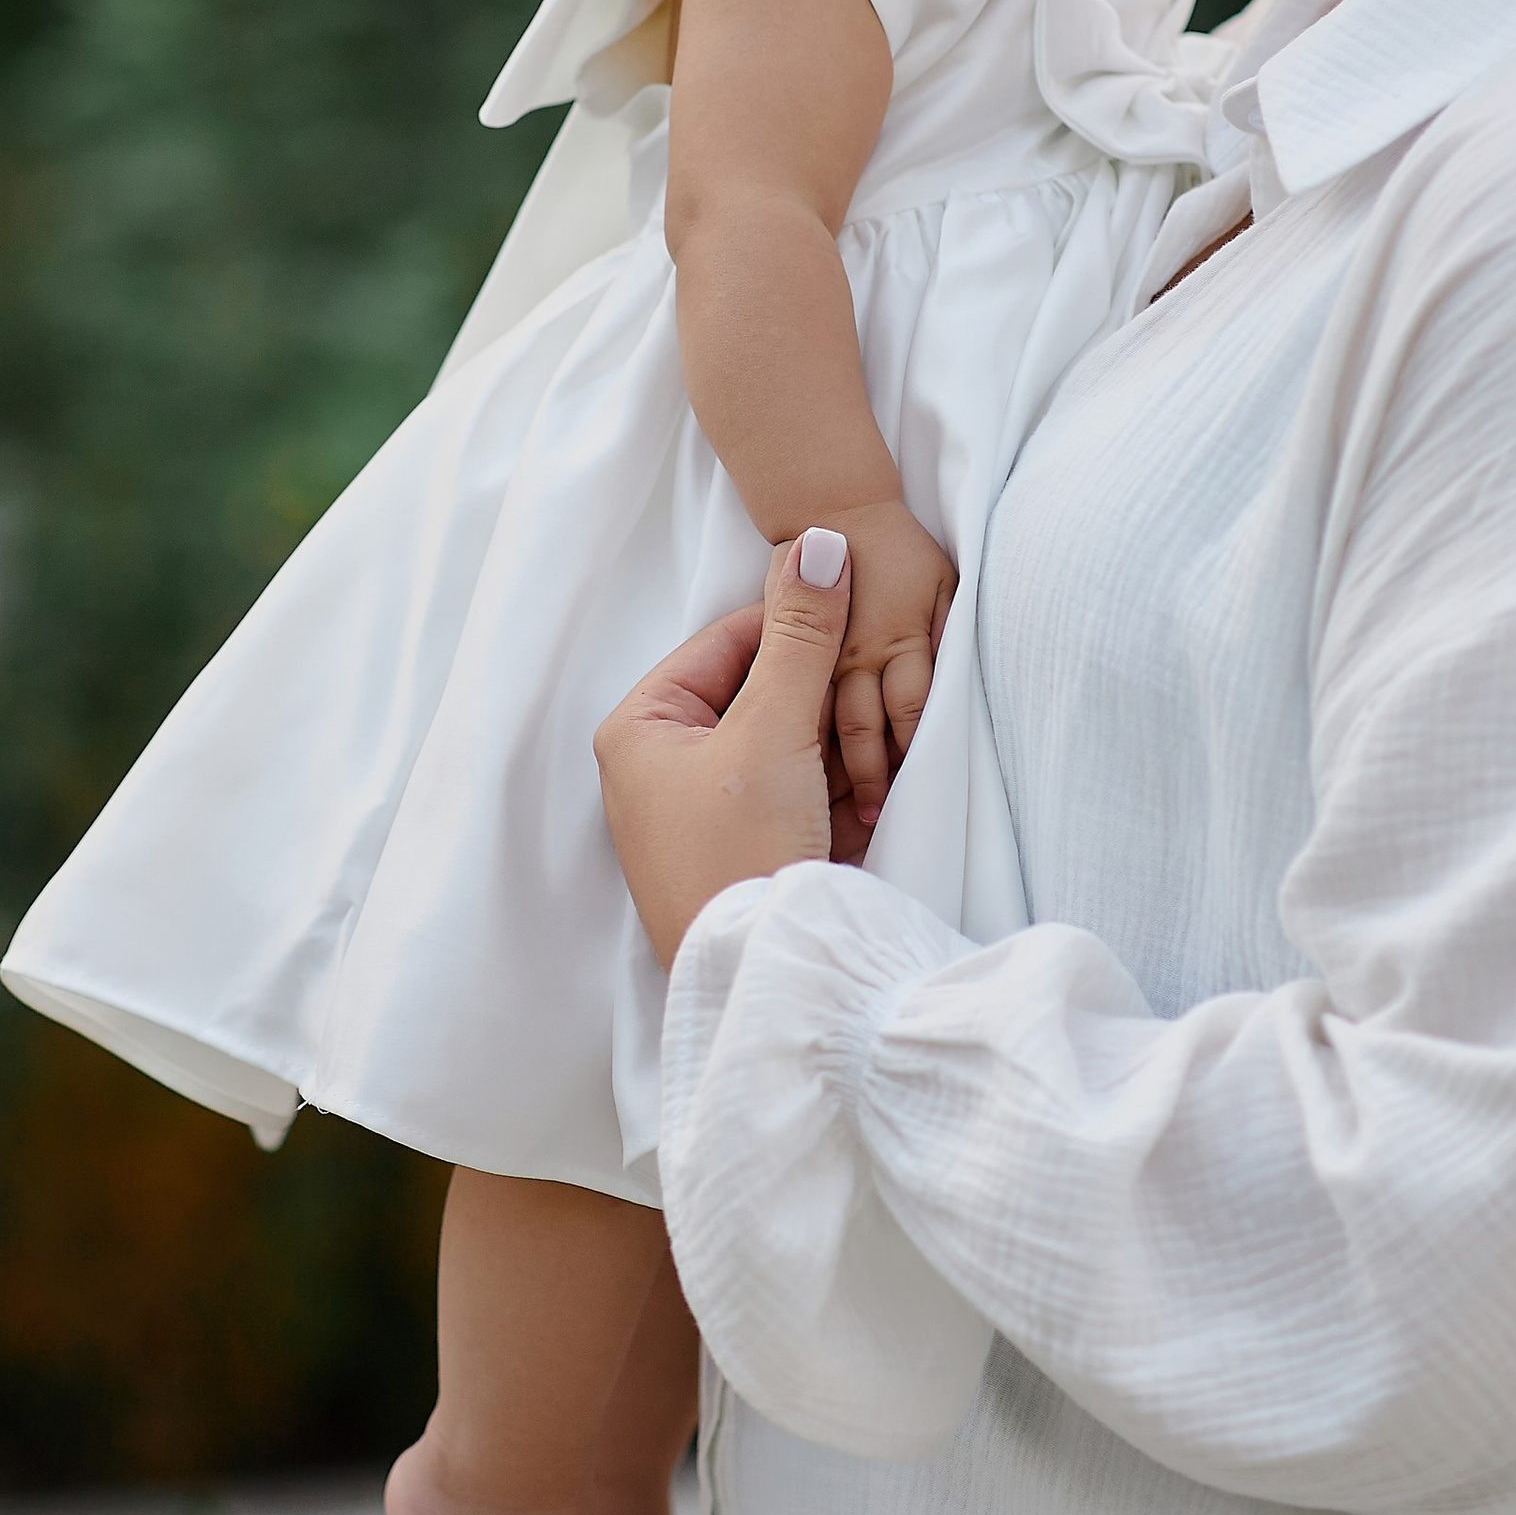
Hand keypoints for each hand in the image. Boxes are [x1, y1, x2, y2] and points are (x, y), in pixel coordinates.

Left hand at [596, 532, 856, 967]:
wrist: (764, 975)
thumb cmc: (743, 850)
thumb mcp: (775, 730)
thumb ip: (801, 636)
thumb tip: (816, 540)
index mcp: (640, 727)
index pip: (726, 642)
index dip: (795, 628)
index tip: (858, 619)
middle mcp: (658, 766)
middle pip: (756, 692)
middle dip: (819, 697)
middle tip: (871, 691)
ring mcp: (700, 811)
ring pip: (782, 743)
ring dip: (834, 742)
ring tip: (875, 744)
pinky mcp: (741, 848)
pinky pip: (792, 790)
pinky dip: (832, 786)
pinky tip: (871, 789)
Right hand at [813, 495, 955, 822]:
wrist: (830, 510)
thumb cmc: (897, 549)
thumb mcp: (943, 580)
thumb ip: (952, 628)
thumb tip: (964, 671)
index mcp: (898, 639)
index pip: (913, 709)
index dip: (917, 749)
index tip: (922, 784)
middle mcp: (857, 657)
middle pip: (865, 728)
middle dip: (872, 775)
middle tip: (877, 817)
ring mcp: (819, 660)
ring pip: (825, 726)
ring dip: (834, 768)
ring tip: (843, 810)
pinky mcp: (789, 661)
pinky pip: (794, 710)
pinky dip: (799, 742)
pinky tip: (797, 775)